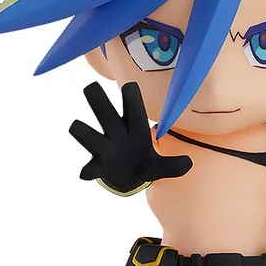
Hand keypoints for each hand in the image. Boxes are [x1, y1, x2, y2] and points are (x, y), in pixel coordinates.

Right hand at [69, 82, 191, 192]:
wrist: (129, 179)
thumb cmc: (144, 163)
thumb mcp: (160, 167)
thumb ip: (173, 165)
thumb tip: (188, 164)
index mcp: (133, 129)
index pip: (133, 109)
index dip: (132, 98)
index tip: (130, 86)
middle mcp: (116, 134)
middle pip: (105, 114)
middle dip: (98, 101)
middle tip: (90, 87)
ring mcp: (105, 149)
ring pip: (91, 136)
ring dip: (84, 132)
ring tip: (76, 126)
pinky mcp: (98, 166)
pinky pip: (89, 167)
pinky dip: (87, 170)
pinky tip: (85, 173)